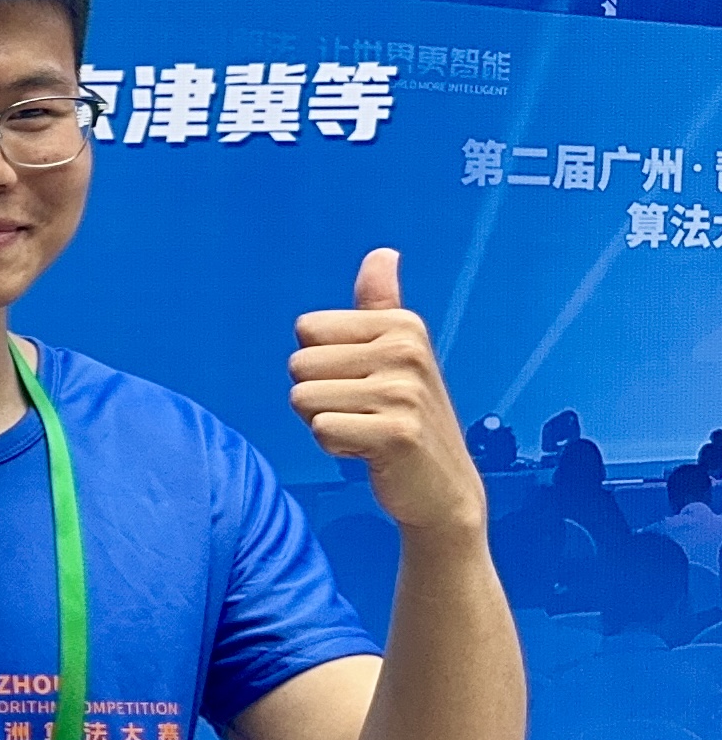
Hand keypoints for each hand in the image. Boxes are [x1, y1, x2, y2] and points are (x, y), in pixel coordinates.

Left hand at [292, 250, 484, 539]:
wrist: (441, 487)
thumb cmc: (405, 415)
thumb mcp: (398, 353)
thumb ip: (381, 303)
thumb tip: (382, 253)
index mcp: (403, 324)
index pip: (306, 329)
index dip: (321, 363)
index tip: (361, 382)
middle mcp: (406, 351)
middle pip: (298, 365)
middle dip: (319, 394)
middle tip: (363, 412)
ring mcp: (404, 393)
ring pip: (303, 399)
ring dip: (325, 422)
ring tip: (366, 429)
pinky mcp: (395, 434)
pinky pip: (320, 431)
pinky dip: (336, 447)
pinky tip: (370, 451)